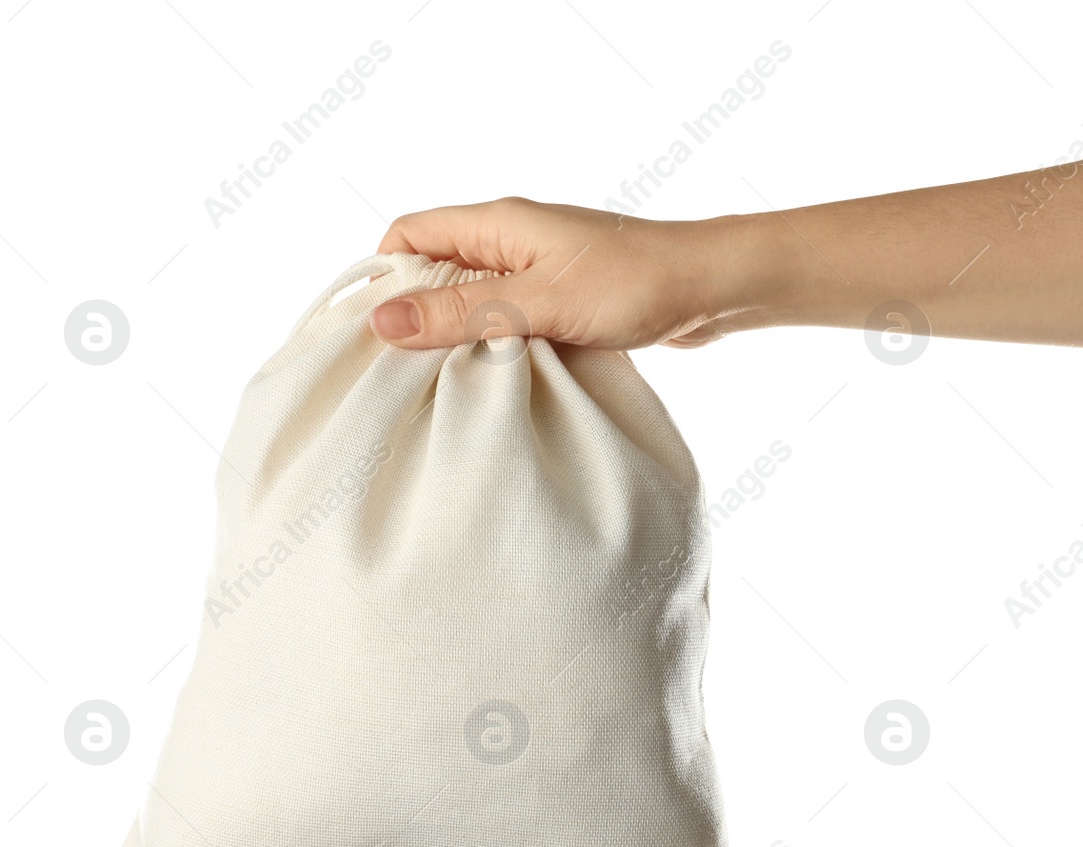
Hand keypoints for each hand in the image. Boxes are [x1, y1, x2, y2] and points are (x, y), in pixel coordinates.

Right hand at [369, 198, 763, 350]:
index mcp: (496, 224)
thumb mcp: (537, 301)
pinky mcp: (564, 302)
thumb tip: (382, 321)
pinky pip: (512, 323)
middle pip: (437, 272)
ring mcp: (539, 272)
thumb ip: (462, 312)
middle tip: (397, 372)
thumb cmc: (633, 282)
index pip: (410, 236)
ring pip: (475, 302)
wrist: (713, 287)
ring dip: (460, 338)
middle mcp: (512, 241)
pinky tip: (495, 385)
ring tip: (441, 387)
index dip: (382, 278)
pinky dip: (498, 349)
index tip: (370, 332)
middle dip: (416, 316)